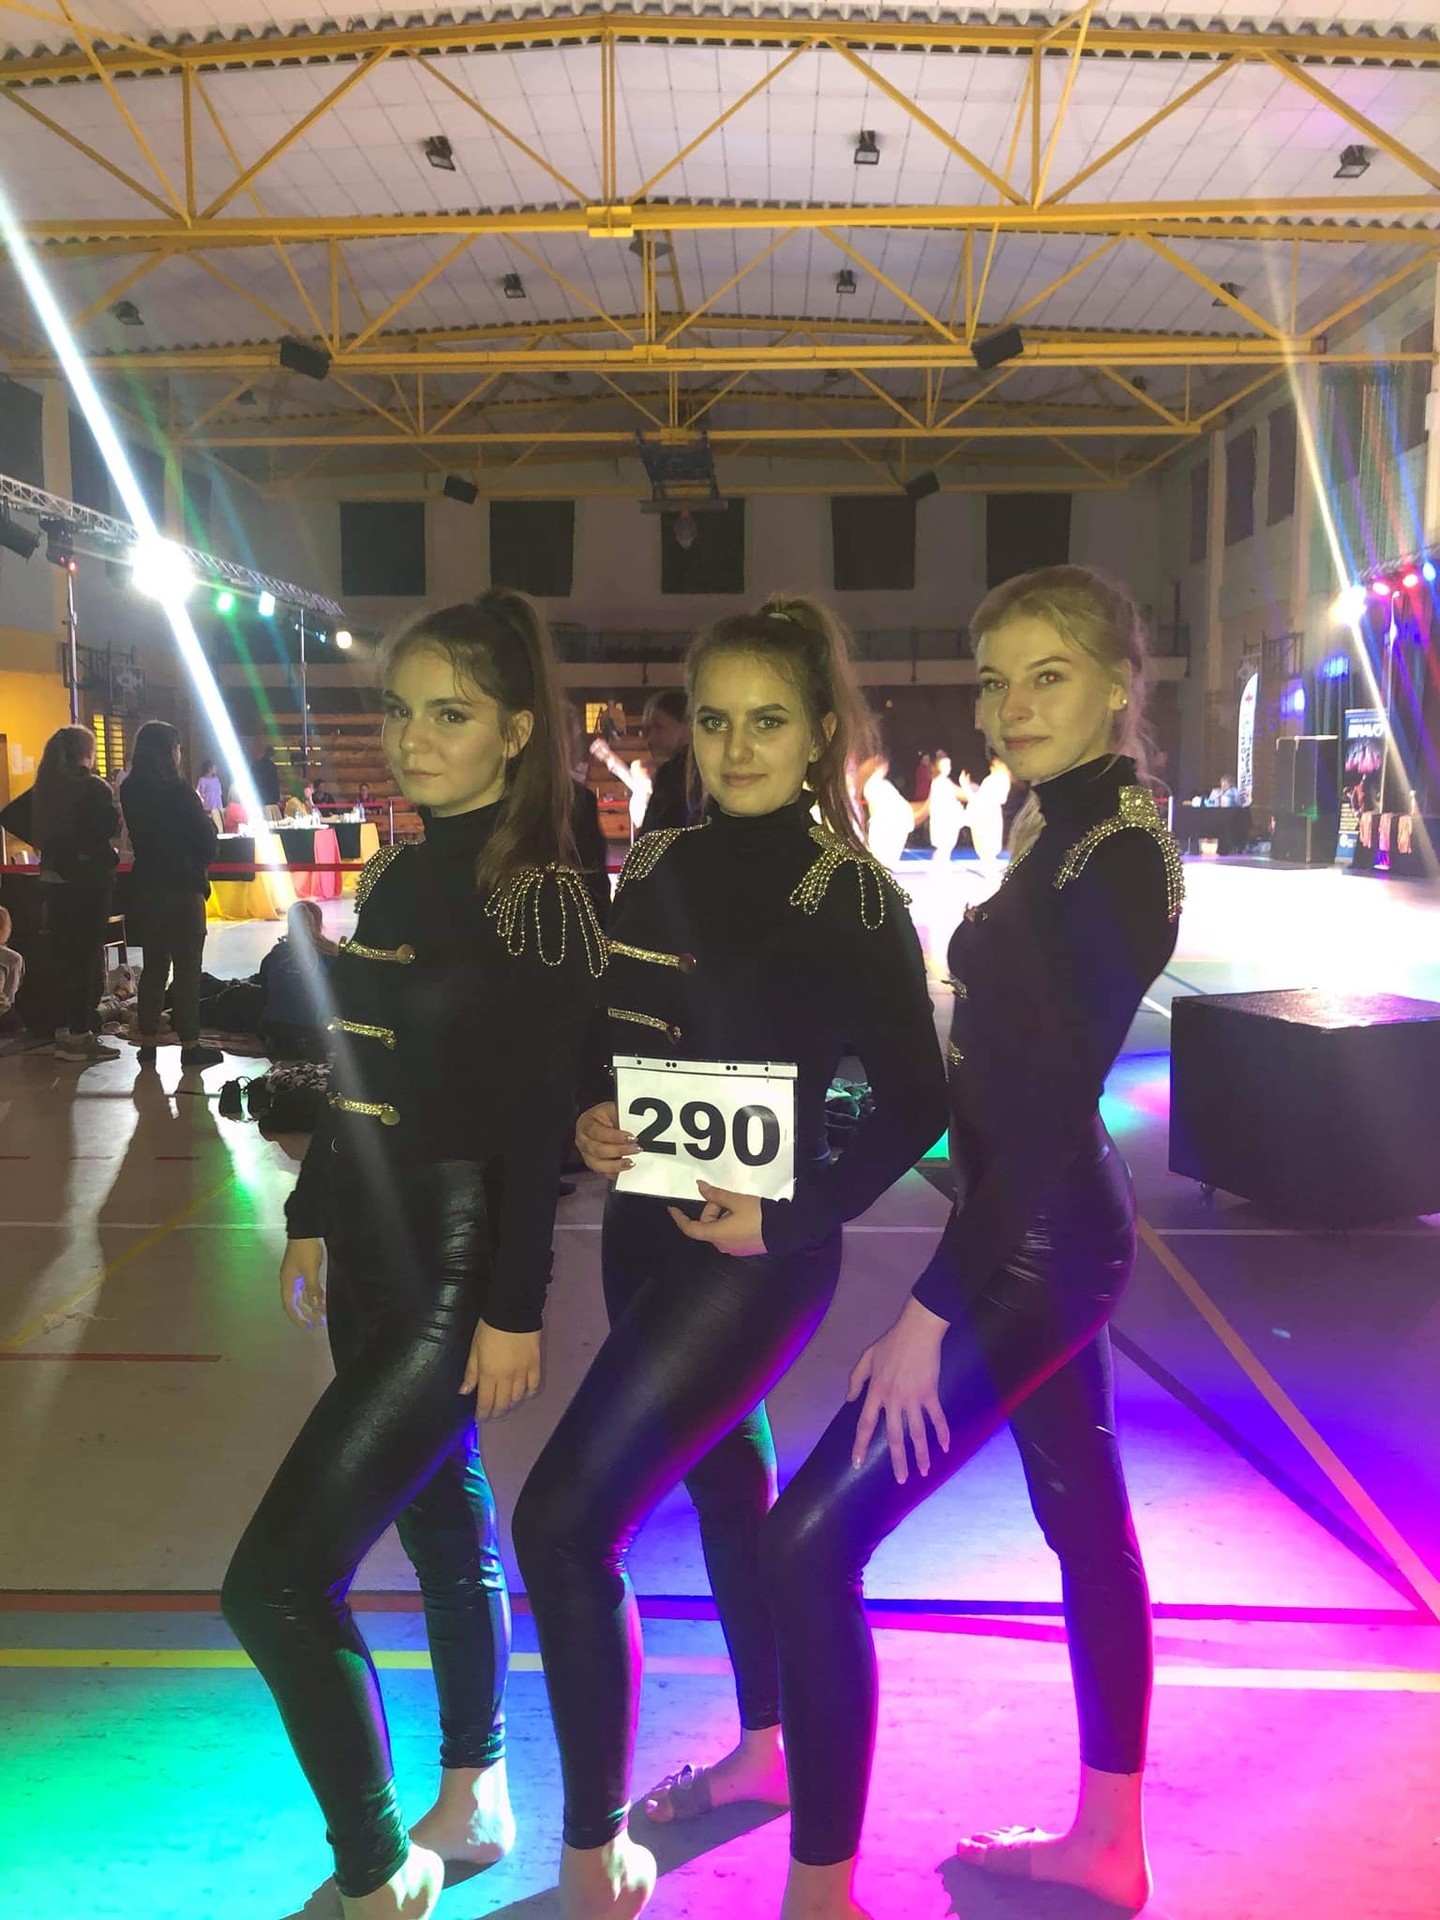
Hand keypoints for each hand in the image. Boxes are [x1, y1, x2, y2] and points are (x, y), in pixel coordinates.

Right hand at [280, 1238, 325, 1328]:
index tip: (308, 1327)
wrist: (305, 1230)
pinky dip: (314, 1294)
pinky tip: (323, 1299)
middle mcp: (289, 1281)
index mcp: (287, 1283)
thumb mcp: (310, 1271)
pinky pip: (307, 1287)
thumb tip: (315, 1306)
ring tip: (323, 1313)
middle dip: (307, 1313)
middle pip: (296, 1303)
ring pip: (302, 1295)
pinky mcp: (303, 1270)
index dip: (298, 1318)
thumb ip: (312, 1289)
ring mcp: (296, 1276)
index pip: (290, 1306)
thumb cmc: (305, 1250)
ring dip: (312, 1304)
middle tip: (319, 1322)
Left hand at [462, 1320, 541, 1420]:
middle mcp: (506, 1378)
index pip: (486, 1402)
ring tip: (506, 1404)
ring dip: (511, 1404)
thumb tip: (464, 1391)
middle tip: (492, 1413)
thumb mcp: (474, 1348)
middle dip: (496, 1412)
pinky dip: (528, 1393)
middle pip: (503, 1403)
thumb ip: (471, 1372)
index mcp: (489, 1374)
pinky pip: (534, 1386)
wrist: (513, 1312)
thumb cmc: (489, 1329)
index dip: (482, 1413)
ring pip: (518, 1397)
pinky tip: (523, 1394)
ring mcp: (523, 1372)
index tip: (480, 1418)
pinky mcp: (535, 1365)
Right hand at [576, 1101, 636, 1179]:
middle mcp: (583, 1141)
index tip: (631, 1137)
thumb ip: (622, 1116)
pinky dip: (615, 1173)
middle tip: (636, 1149)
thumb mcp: (613, 1109)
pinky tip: (625, 1169)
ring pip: (598, 1165)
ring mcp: (587, 1155)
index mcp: (585, 1124)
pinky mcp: (595, 1165)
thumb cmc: (606, 1116)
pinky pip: (603, 1173)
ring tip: (631, 1162)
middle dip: (619, 1151)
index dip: (614, 1136)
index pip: (596, 1131)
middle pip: (597, 1150)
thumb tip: (637, 1124)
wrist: (602, 1122)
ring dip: (616, 1165)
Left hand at [667, 1181, 766, 1257]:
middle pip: (707, 1224)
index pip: (690, 1229)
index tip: (672, 1209)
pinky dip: (731, 1221)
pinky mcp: (743, 1247)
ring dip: (723, 1215)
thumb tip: (700, 1187)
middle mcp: (722, 1244)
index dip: (679, 1218)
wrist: (784, 1230)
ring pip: (719, 1228)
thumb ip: (716, 1194)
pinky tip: (744, 1213)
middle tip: (725, 1197)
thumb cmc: (758, 1215)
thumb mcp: (736, 1201)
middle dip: (712, 1208)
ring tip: (739, 1204)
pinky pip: (729, 1233)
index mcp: (717, 1234)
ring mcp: (733, 1248)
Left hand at [847, 1296, 950, 1483]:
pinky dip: (942, 1433)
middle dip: (897, 1461)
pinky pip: (937, 1418)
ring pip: (917, 1433)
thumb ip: (856, 1379)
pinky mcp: (930, 1394)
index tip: (857, 1463)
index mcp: (876, 1392)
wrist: (917, 1331)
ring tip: (924, 1472)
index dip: (860, 1445)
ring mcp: (913, 1398)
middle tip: (901, 1481)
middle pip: (894, 1437)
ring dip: (921, 1455)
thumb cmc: (892, 1342)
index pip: (865, 1424)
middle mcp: (893, 1400)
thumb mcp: (867, 1357)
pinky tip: (945, 1449)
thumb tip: (849, 1400)